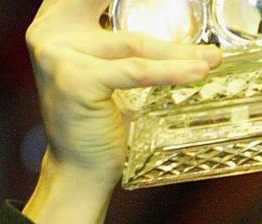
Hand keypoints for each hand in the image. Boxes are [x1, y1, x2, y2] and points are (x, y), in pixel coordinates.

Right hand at [22, 0, 220, 223]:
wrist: (79, 169)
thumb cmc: (95, 119)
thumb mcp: (104, 66)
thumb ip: (120, 38)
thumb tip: (171, 18)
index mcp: (54, 22)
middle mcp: (48, 32)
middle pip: (107, 3)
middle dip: (149, 2)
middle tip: (191, 4)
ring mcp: (58, 55)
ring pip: (135, 43)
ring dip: (180, 52)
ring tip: (212, 58)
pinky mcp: (75, 80)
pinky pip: (136, 71)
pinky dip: (171, 72)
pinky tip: (198, 71)